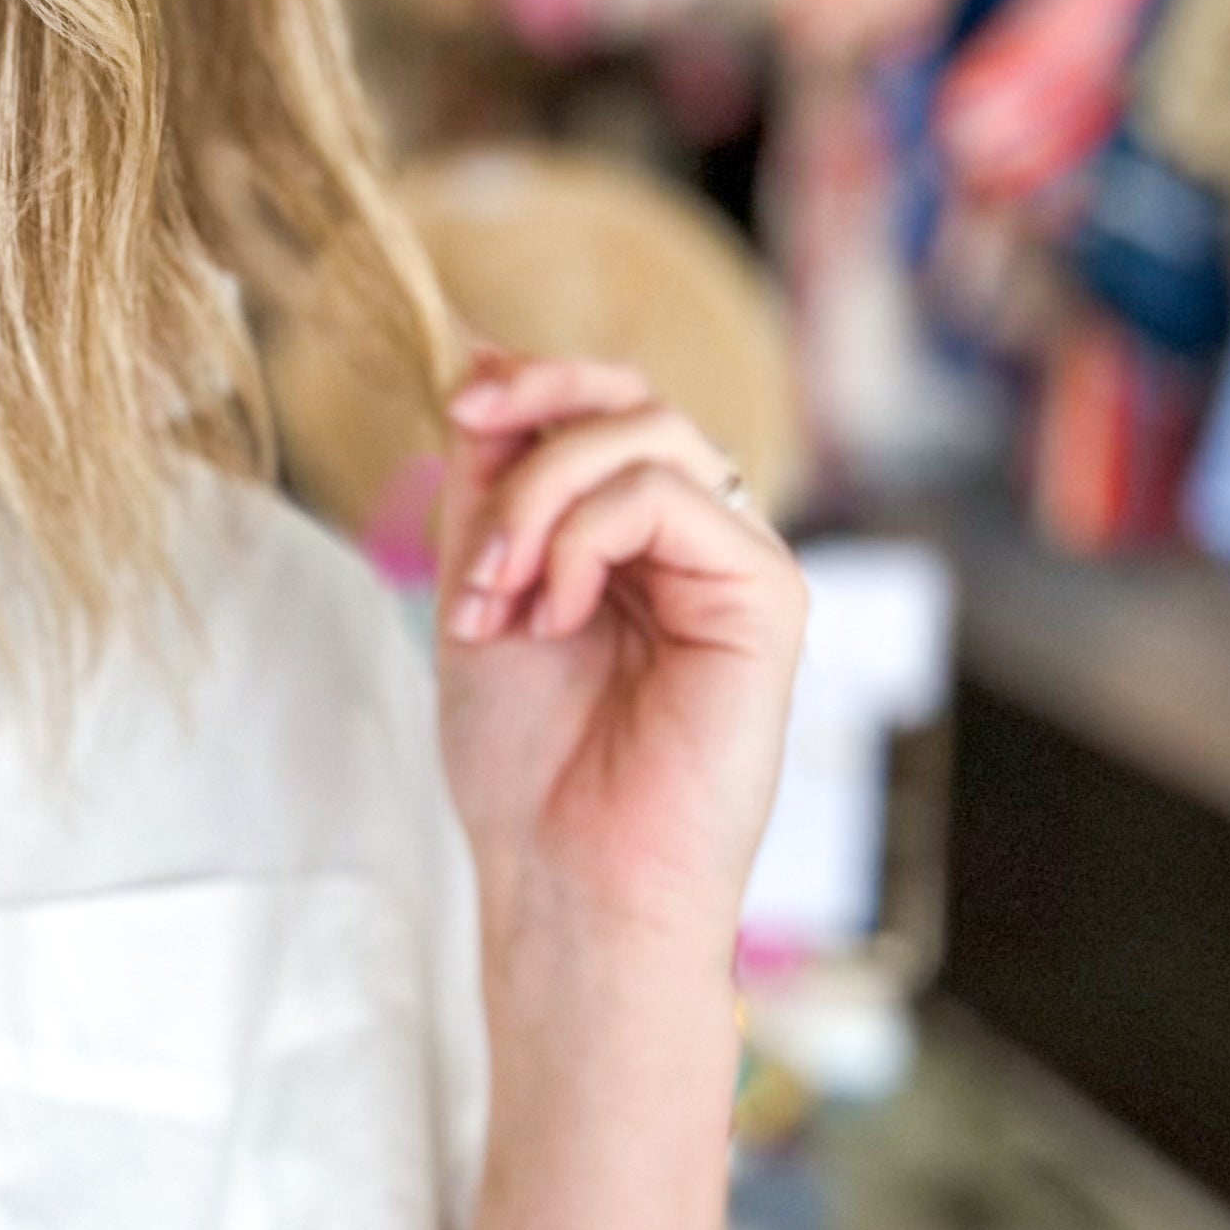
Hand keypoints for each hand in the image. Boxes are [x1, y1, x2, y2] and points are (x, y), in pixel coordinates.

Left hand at [433, 353, 805, 971]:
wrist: (565, 875)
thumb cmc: (526, 762)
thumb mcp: (480, 588)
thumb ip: (491, 483)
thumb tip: (484, 354)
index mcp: (631, 540)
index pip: (600, 408)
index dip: (530, 383)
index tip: (460, 405)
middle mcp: (696, 542)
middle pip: (632, 399)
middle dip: (534, 410)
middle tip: (469, 464)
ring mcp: (737, 564)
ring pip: (648, 434)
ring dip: (538, 497)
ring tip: (493, 591)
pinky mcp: (768, 596)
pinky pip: (671, 497)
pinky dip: (583, 537)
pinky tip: (554, 612)